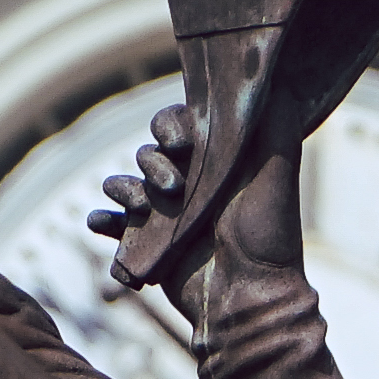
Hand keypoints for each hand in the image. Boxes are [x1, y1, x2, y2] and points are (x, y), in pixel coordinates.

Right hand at [93, 98, 310, 308]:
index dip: (171, 126)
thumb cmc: (268, 240)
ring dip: (124, 190)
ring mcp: (164, 216)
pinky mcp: (148, 247)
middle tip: (174, 191)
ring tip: (141, 212)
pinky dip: (102, 221)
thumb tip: (274, 78)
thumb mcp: (277, 177)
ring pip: (122, 185)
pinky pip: (112, 226)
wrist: (249, 301)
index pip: (177, 125)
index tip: (182, 143)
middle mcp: (188, 185)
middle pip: (147, 153)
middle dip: (152, 164)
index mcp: (214, 163)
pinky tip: (101, 223)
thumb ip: (274, 128)